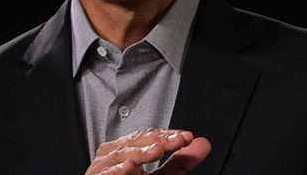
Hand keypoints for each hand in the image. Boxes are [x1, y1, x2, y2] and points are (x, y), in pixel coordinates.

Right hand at [85, 127, 211, 174]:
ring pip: (122, 154)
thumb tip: (203, 144)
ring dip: (140, 152)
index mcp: (130, 149)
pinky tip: (129, 167)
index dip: (168, 135)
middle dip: (158, 140)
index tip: (187, 138)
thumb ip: (180, 162)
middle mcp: (115, 154)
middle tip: (178, 141)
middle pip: (136, 141)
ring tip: (157, 150)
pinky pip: (105, 174)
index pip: (149, 136)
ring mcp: (102, 167)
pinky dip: (117, 171)